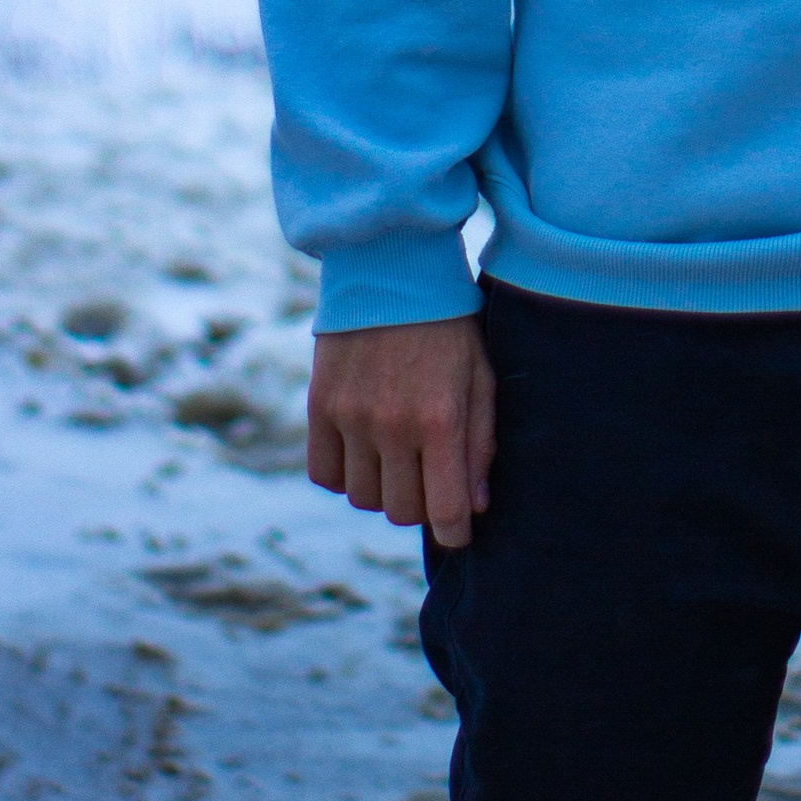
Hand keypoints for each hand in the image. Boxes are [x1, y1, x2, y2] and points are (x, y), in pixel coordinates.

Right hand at [307, 314, 494, 547]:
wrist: (392, 267)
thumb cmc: (449, 324)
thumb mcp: (480, 375)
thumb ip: (480, 443)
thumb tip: (475, 507)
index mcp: (440, 418)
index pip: (444, 510)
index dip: (455, 533)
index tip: (458, 533)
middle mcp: (391, 424)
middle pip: (402, 511)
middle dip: (422, 506)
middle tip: (430, 479)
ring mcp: (351, 417)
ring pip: (363, 499)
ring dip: (383, 489)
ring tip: (398, 457)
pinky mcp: (320, 406)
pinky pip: (325, 475)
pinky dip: (344, 474)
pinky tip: (364, 450)